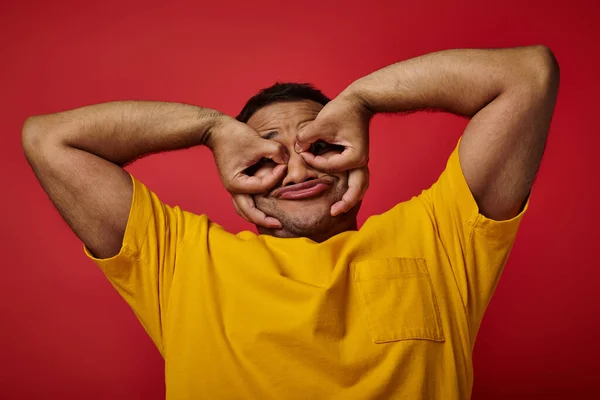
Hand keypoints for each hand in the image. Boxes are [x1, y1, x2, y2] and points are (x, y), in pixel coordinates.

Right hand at [206, 115, 287, 227]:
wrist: (217, 130)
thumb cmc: (234, 136)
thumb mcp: (258, 142)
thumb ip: (275, 152)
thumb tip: (287, 161)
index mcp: (236, 183)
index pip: (261, 186)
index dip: (275, 177)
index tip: (283, 165)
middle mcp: (233, 189)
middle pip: (248, 212)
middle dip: (264, 220)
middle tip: (280, 225)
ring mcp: (234, 188)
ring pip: (244, 210)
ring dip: (257, 217)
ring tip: (273, 223)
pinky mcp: (237, 183)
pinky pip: (245, 201)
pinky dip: (254, 208)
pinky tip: (265, 209)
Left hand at [295, 91, 372, 215]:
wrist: (359, 101)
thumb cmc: (342, 110)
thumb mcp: (322, 122)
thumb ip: (307, 137)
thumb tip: (297, 148)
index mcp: (355, 156)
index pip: (331, 166)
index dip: (314, 161)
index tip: (302, 152)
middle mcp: (361, 161)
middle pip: (356, 187)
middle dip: (345, 201)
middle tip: (332, 212)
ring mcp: (361, 161)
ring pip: (359, 185)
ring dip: (350, 198)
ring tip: (337, 209)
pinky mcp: (356, 158)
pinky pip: (355, 178)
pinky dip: (350, 187)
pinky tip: (341, 195)